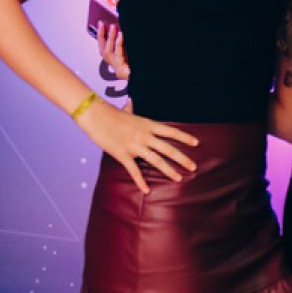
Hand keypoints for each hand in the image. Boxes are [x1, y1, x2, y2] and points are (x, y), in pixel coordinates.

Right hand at [76, 98, 197, 193]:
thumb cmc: (110, 112)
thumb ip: (132, 110)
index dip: (185, 137)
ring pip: (156, 160)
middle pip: (168, 149)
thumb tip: (131, 102)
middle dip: (183, 159)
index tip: (196, 143)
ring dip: (169, 170)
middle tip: (193, 167)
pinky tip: (147, 190)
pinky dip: (140, 182)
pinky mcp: (123, 154)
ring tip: (179, 178)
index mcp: (148, 125)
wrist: (95, 115)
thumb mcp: (127, 111)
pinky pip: (134, 170)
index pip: (171, 131)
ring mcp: (134, 145)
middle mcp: (144, 135)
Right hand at [97, 21, 129, 79]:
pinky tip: (120, 35)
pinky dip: (118, 44)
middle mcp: (112, 63)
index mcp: (112, 59)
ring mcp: (116, 67)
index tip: (100, 23)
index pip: (102, 46)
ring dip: (110, 38)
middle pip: (103, 48)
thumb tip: (116, 28)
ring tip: (112, 27)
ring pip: (109, 51)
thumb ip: (119, 43)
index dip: (99, 35)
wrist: (137, 74)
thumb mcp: (125, 51)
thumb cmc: (133, 64)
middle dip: (101, 35)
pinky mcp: (120, 69)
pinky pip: (118, 54)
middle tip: (103, 23)